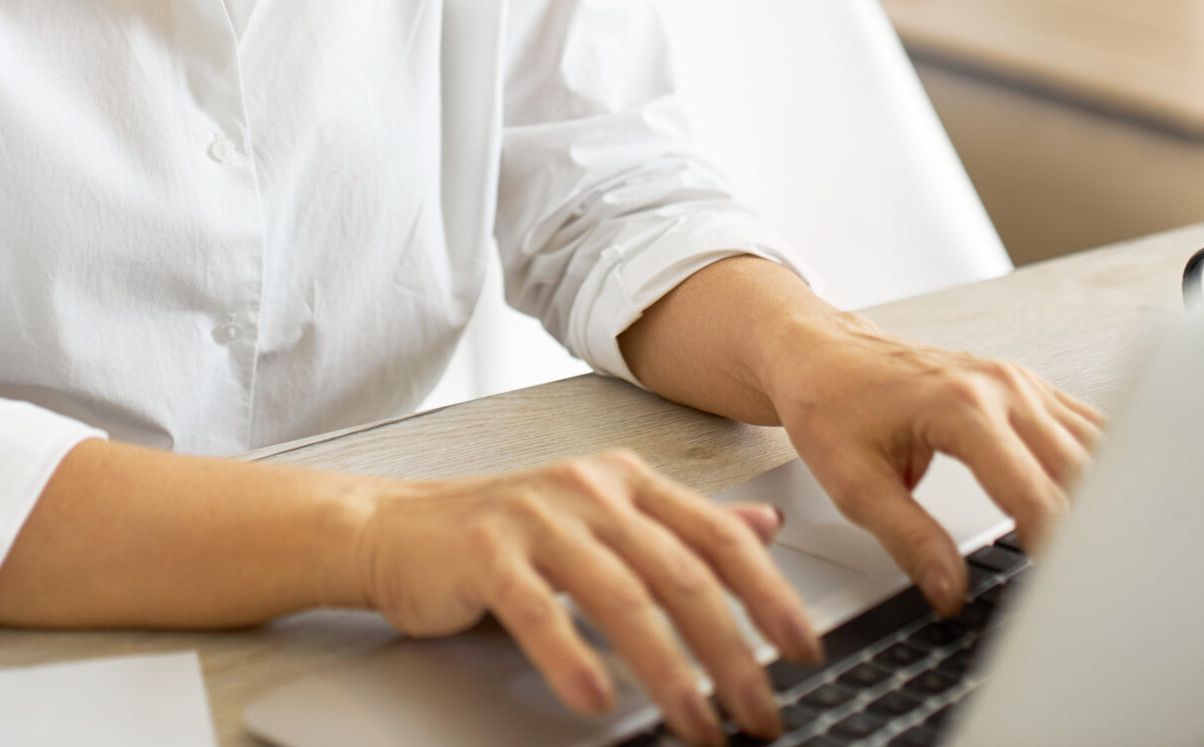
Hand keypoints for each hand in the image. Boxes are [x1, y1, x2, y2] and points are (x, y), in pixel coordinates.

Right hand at [349, 449, 823, 744]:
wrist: (398, 527)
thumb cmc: (506, 533)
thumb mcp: (605, 517)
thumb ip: (682, 525)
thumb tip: (765, 523)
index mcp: (629, 480)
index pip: (719, 535)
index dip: (771, 595)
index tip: (805, 651)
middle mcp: (590, 487)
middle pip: (682, 574)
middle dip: (732, 654)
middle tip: (759, 714)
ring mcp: (537, 514)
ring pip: (623, 597)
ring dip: (669, 673)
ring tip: (697, 727)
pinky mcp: (485, 550)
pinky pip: (539, 611)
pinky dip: (573, 661)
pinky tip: (598, 703)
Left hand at [764, 312, 1104, 614]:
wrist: (822, 352)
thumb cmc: (830, 405)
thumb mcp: (853, 482)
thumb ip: (908, 539)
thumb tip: (949, 590)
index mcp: (959, 407)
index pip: (1032, 492)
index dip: (1056, 548)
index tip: (1064, 590)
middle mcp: (1000, 387)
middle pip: (1079, 469)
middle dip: (1092, 527)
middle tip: (1093, 582)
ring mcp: (1018, 381)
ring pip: (1094, 445)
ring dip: (1104, 496)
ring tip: (1103, 551)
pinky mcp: (1025, 385)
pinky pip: (1083, 426)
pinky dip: (1099, 466)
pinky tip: (1097, 505)